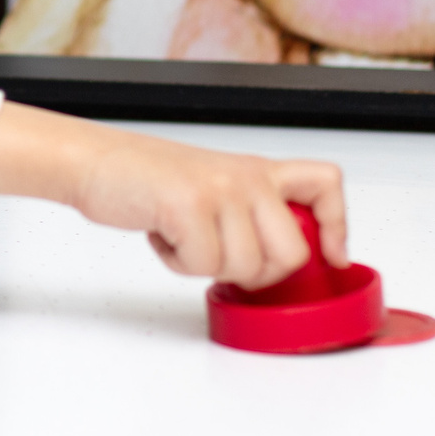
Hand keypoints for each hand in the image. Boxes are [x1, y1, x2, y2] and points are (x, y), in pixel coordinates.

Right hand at [0, 102, 345, 287]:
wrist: (97, 162)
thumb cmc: (149, 180)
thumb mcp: (213, 186)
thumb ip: (251, 213)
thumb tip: (279, 261)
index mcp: (257, 170)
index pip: (325, 184)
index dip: (337, 226)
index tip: (332, 256)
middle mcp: (247, 176)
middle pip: (291, 252)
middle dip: (257, 273)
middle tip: (223, 259)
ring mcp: (221, 189)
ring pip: (247, 267)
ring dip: (209, 268)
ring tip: (184, 238)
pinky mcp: (190, 205)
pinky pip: (204, 265)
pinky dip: (179, 264)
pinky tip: (165, 237)